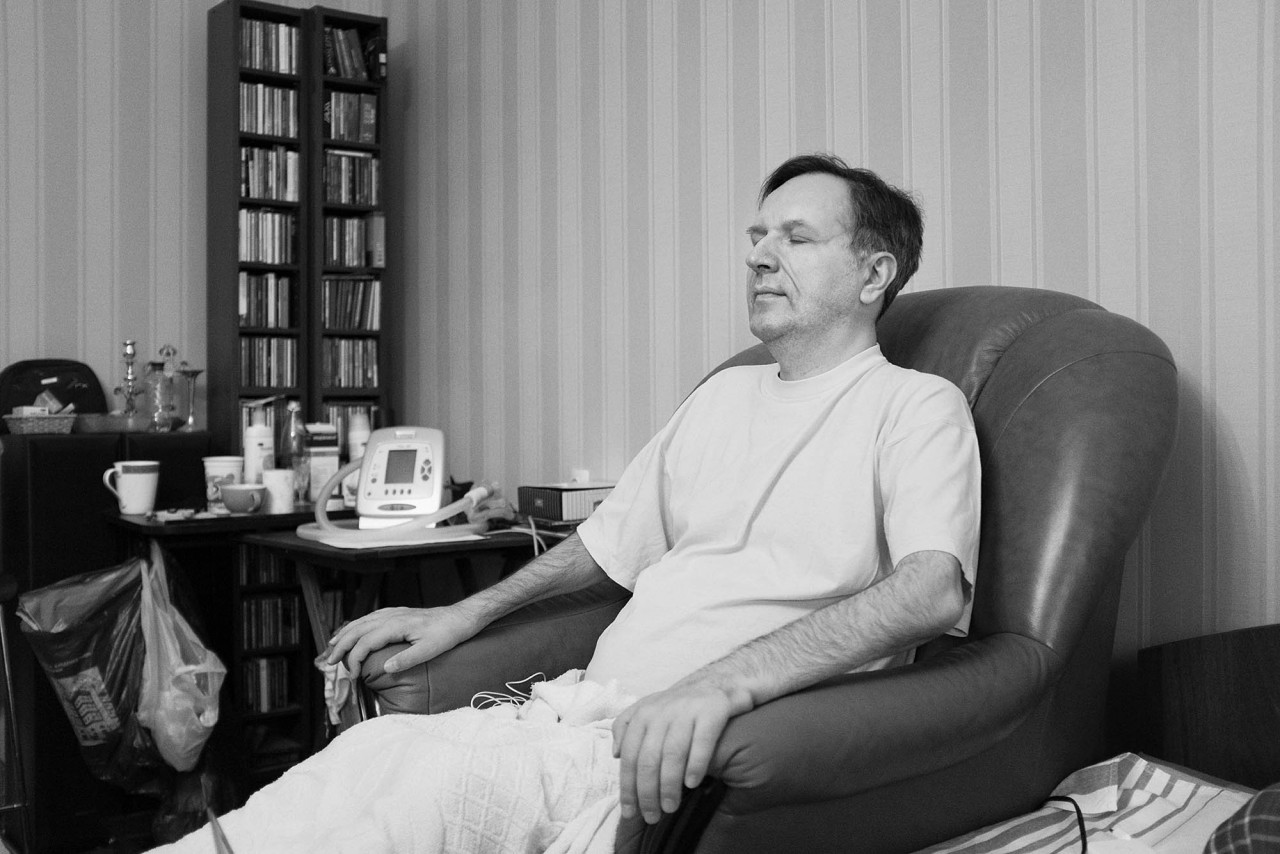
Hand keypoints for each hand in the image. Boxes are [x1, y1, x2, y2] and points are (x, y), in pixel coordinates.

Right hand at [323, 605, 477, 675]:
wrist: (460, 617)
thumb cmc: (447, 633)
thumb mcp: (430, 650)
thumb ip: (407, 659)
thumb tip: (386, 668)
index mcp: (396, 625)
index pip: (366, 642)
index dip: (354, 658)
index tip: (351, 675)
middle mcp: (392, 616)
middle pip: (358, 630)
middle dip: (341, 646)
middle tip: (329, 662)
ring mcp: (394, 613)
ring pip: (362, 621)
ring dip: (346, 633)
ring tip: (333, 645)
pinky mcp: (399, 613)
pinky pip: (371, 617)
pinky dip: (358, 625)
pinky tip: (355, 630)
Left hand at [610, 679, 751, 824]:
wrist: (718, 681)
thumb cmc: (679, 704)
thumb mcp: (648, 709)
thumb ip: (626, 727)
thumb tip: (615, 754)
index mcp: (643, 714)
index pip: (630, 756)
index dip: (628, 787)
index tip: (629, 813)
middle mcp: (662, 711)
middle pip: (649, 758)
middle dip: (647, 792)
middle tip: (652, 816)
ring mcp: (688, 711)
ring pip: (673, 753)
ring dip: (669, 785)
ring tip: (670, 807)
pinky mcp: (713, 711)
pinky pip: (702, 741)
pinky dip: (696, 764)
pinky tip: (692, 783)